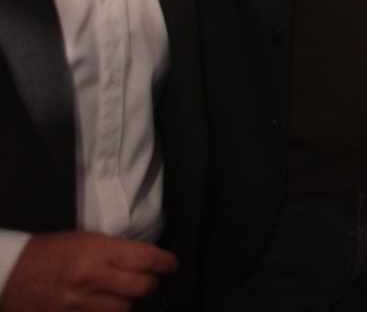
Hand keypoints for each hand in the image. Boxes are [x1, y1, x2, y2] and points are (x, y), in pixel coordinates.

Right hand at [0, 231, 176, 311]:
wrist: (8, 273)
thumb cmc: (47, 252)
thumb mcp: (84, 240)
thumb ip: (114, 250)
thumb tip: (144, 258)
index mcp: (96, 252)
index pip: (146, 258)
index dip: (165, 263)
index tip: (171, 264)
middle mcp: (90, 278)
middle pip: (141, 288)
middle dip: (150, 285)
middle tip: (150, 280)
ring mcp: (79, 304)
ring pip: (124, 309)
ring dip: (128, 302)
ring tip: (123, 294)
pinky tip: (105, 306)